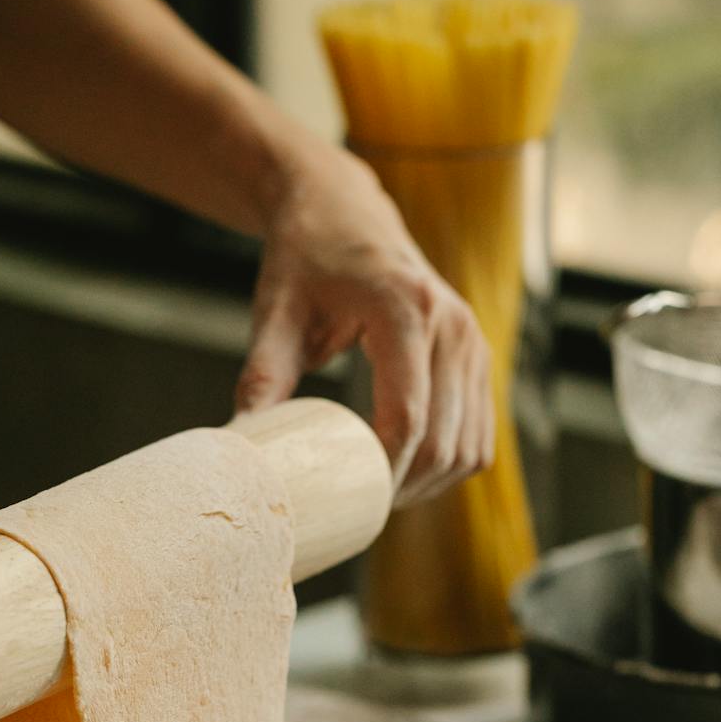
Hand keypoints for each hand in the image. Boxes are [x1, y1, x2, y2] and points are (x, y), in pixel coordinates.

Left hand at [236, 150, 494, 506]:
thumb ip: (262, 376)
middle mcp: (453, 325)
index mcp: (404, 309)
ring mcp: (474, 341)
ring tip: (379, 496)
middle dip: (402, 488)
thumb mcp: (274, 313)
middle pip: (443, 442)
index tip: (345, 501)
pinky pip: (480, 434)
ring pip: (469, 447)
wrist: (344, 212)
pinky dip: (448, 465)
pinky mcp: (479, 357)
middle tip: (355, 509)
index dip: (381, 472)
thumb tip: (240, 441)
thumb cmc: (305, 260)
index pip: (408, 417)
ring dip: (429, 484)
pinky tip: (407, 474)